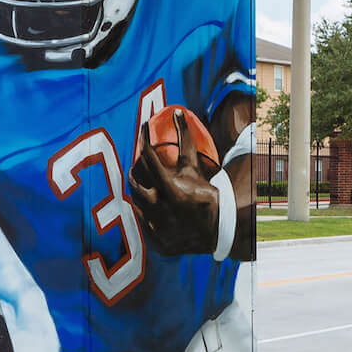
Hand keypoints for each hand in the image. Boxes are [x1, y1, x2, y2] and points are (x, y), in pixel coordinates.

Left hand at [129, 109, 218, 255]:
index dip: (143, 139)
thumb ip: (185, 140)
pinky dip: (143, 210)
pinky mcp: (155, 240)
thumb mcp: (193, 168)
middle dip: (135, 170)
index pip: (148, 158)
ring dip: (138, 190)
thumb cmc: (205, 194)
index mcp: (171, 188)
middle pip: (135, 181)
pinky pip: (140, 221)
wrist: (217, 230)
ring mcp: (156, 226)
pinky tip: (150, 205)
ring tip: (146, 184)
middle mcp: (160, 208)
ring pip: (134, 201)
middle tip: (138, 165)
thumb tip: (177, 111)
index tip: (142, 131)